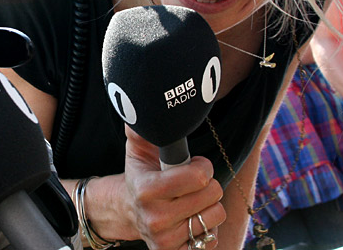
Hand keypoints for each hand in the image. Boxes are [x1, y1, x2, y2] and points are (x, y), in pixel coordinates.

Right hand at [118, 126, 225, 248]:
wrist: (127, 211)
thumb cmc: (139, 177)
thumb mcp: (137, 150)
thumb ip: (143, 128)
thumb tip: (142, 107)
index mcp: (146, 190)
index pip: (197, 177)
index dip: (201, 166)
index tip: (194, 165)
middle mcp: (155, 218)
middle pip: (212, 194)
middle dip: (207, 184)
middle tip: (193, 183)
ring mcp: (165, 239)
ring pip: (216, 215)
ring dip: (209, 205)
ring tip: (192, 199)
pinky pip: (211, 238)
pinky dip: (206, 226)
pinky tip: (191, 218)